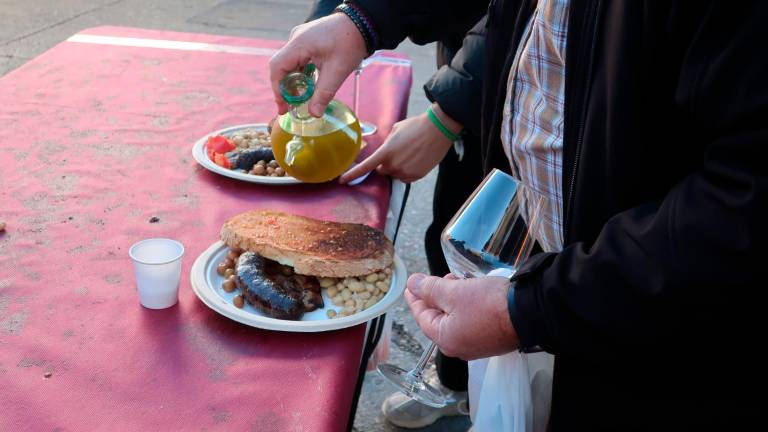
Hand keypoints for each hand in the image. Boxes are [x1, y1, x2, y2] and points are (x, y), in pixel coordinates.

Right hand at [269, 13, 366, 116]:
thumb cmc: (350, 43)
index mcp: (299, 44)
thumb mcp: (337, 71)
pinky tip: (307, 86)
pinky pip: (298, 60)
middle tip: (289, 107)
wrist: (362, 24)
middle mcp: (295, 39)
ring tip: (300, 100)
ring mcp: (300, 39)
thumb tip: (314, 114)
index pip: (278, 67)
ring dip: (293, 82)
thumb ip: (323, 93)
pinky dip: (300, 74)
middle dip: (285, 88)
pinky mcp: (307, 41)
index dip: (278, 88)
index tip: (283, 105)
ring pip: (289, 64)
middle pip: (281, 67)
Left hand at [339, 108, 455, 183]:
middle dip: (385, 163)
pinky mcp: (416, 176)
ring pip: (394, 174)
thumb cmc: (416, 126)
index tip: (342, 181)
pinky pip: (405, 178)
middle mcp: (394, 165)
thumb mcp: (395, 130)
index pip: (365, 167)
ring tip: (410, 153)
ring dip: (398, 167)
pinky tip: (416, 159)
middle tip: (397, 151)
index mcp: (386, 152)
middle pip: (382, 170)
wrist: (438, 129)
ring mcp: (406, 171)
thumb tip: (384, 153)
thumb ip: (386, 144)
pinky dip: (408, 171)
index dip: (352, 175)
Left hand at [404, 274, 517, 359]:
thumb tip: (412, 284)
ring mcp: (476, 345)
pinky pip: (470, 322)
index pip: (422, 316)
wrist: (530, 312)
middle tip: (440, 277)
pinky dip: (466, 307)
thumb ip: (430, 288)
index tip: (411, 285)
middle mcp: (459, 347)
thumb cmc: (489, 304)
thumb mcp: (454, 292)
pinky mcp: (491, 339)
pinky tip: (472, 292)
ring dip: (452, 299)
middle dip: (436, 296)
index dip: (415, 298)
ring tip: (458, 281)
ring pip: (455, 319)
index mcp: (445, 339)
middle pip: (438, 318)